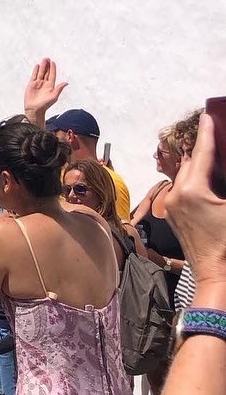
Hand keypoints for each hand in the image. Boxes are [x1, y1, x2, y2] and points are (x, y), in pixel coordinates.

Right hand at [23, 57, 67, 121]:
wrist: (34, 109)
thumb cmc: (45, 105)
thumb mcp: (54, 97)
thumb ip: (59, 89)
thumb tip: (66, 83)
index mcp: (51, 86)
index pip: (52, 75)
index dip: (52, 68)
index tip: (53, 62)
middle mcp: (44, 83)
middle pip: (46, 72)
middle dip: (47, 65)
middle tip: (47, 58)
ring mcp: (38, 83)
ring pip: (40, 73)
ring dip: (42, 66)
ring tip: (43, 60)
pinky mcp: (31, 84)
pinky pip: (34, 76)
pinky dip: (35, 70)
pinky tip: (37, 66)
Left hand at [165, 115, 225, 288]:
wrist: (217, 277)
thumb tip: (224, 168)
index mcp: (191, 190)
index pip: (201, 154)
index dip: (207, 134)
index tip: (207, 116)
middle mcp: (177, 195)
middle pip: (191, 164)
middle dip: (203, 149)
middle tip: (213, 132)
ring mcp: (173, 206)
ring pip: (185, 176)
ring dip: (197, 165)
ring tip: (211, 152)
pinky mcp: (175, 216)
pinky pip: (183, 189)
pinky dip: (194, 179)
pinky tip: (206, 178)